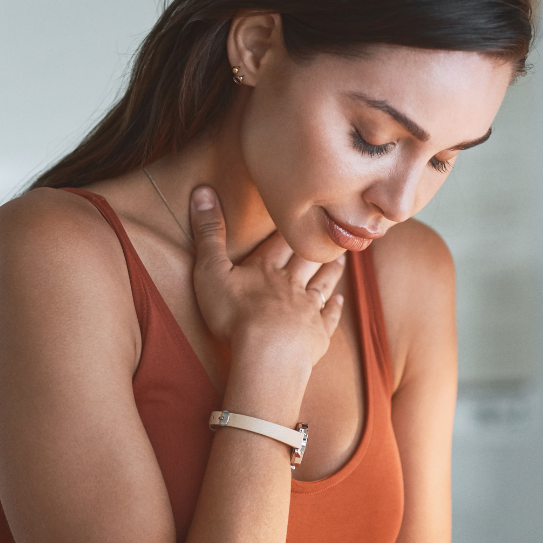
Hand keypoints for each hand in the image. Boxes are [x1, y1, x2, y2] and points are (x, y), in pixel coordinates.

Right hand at [189, 186, 345, 369]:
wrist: (268, 353)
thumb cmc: (235, 314)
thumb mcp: (211, 271)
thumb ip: (208, 234)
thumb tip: (202, 190)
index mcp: (266, 269)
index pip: (279, 243)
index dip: (288, 228)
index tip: (299, 213)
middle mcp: (291, 284)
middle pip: (306, 260)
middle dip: (315, 247)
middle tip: (329, 233)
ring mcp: (307, 310)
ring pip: (322, 284)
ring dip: (330, 271)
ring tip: (340, 260)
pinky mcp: (317, 335)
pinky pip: (328, 318)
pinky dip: (334, 309)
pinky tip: (339, 302)